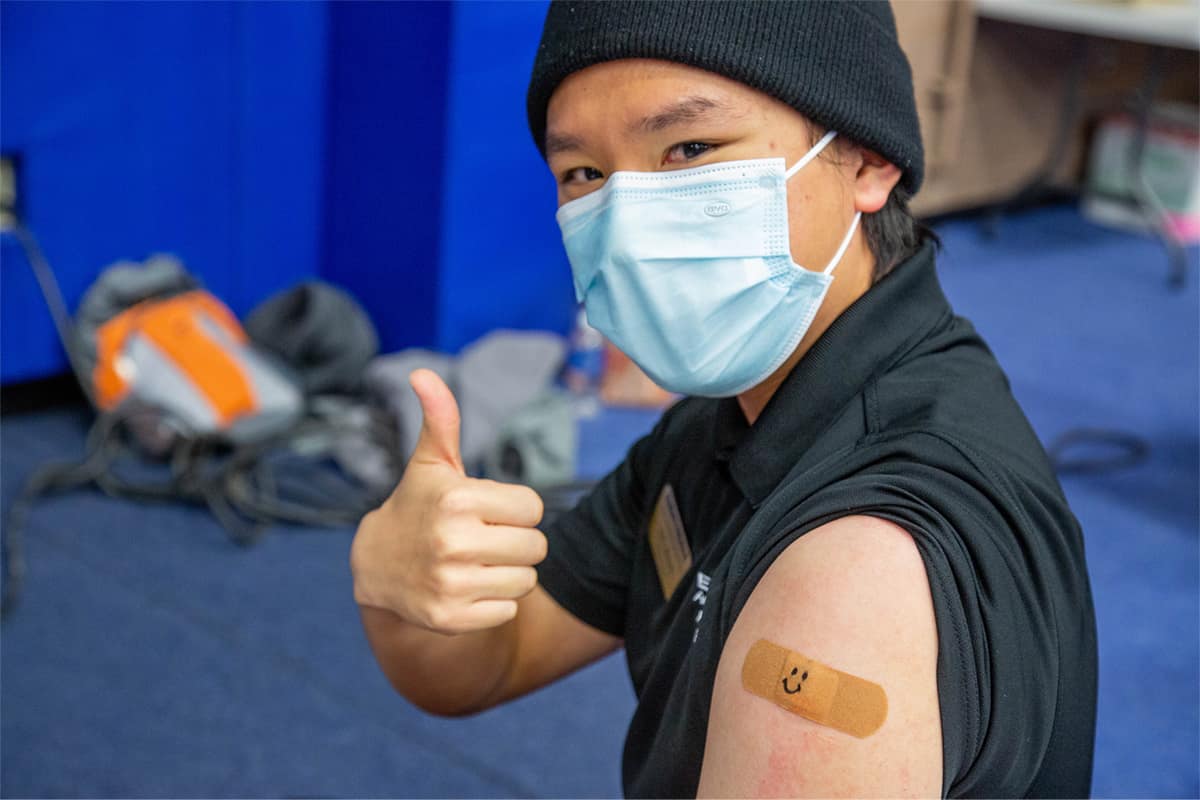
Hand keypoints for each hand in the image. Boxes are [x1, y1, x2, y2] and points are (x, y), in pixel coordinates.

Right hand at [350, 369, 546, 633]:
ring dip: (509, 573)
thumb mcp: (431, 463)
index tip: (487, 511)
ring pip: (525, 581)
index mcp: (457, 499)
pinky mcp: (450, 618)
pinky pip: (508, 610)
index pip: (533, 508)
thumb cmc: (419, 505)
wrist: (376, 566)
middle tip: (484, 539)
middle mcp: (453, 542)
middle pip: (536, 547)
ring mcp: (450, 583)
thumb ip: (441, 418)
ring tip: (477, 563)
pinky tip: (467, 587)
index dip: (516, 510)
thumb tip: (423, 374)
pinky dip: (494, 603)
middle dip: (517, 542)